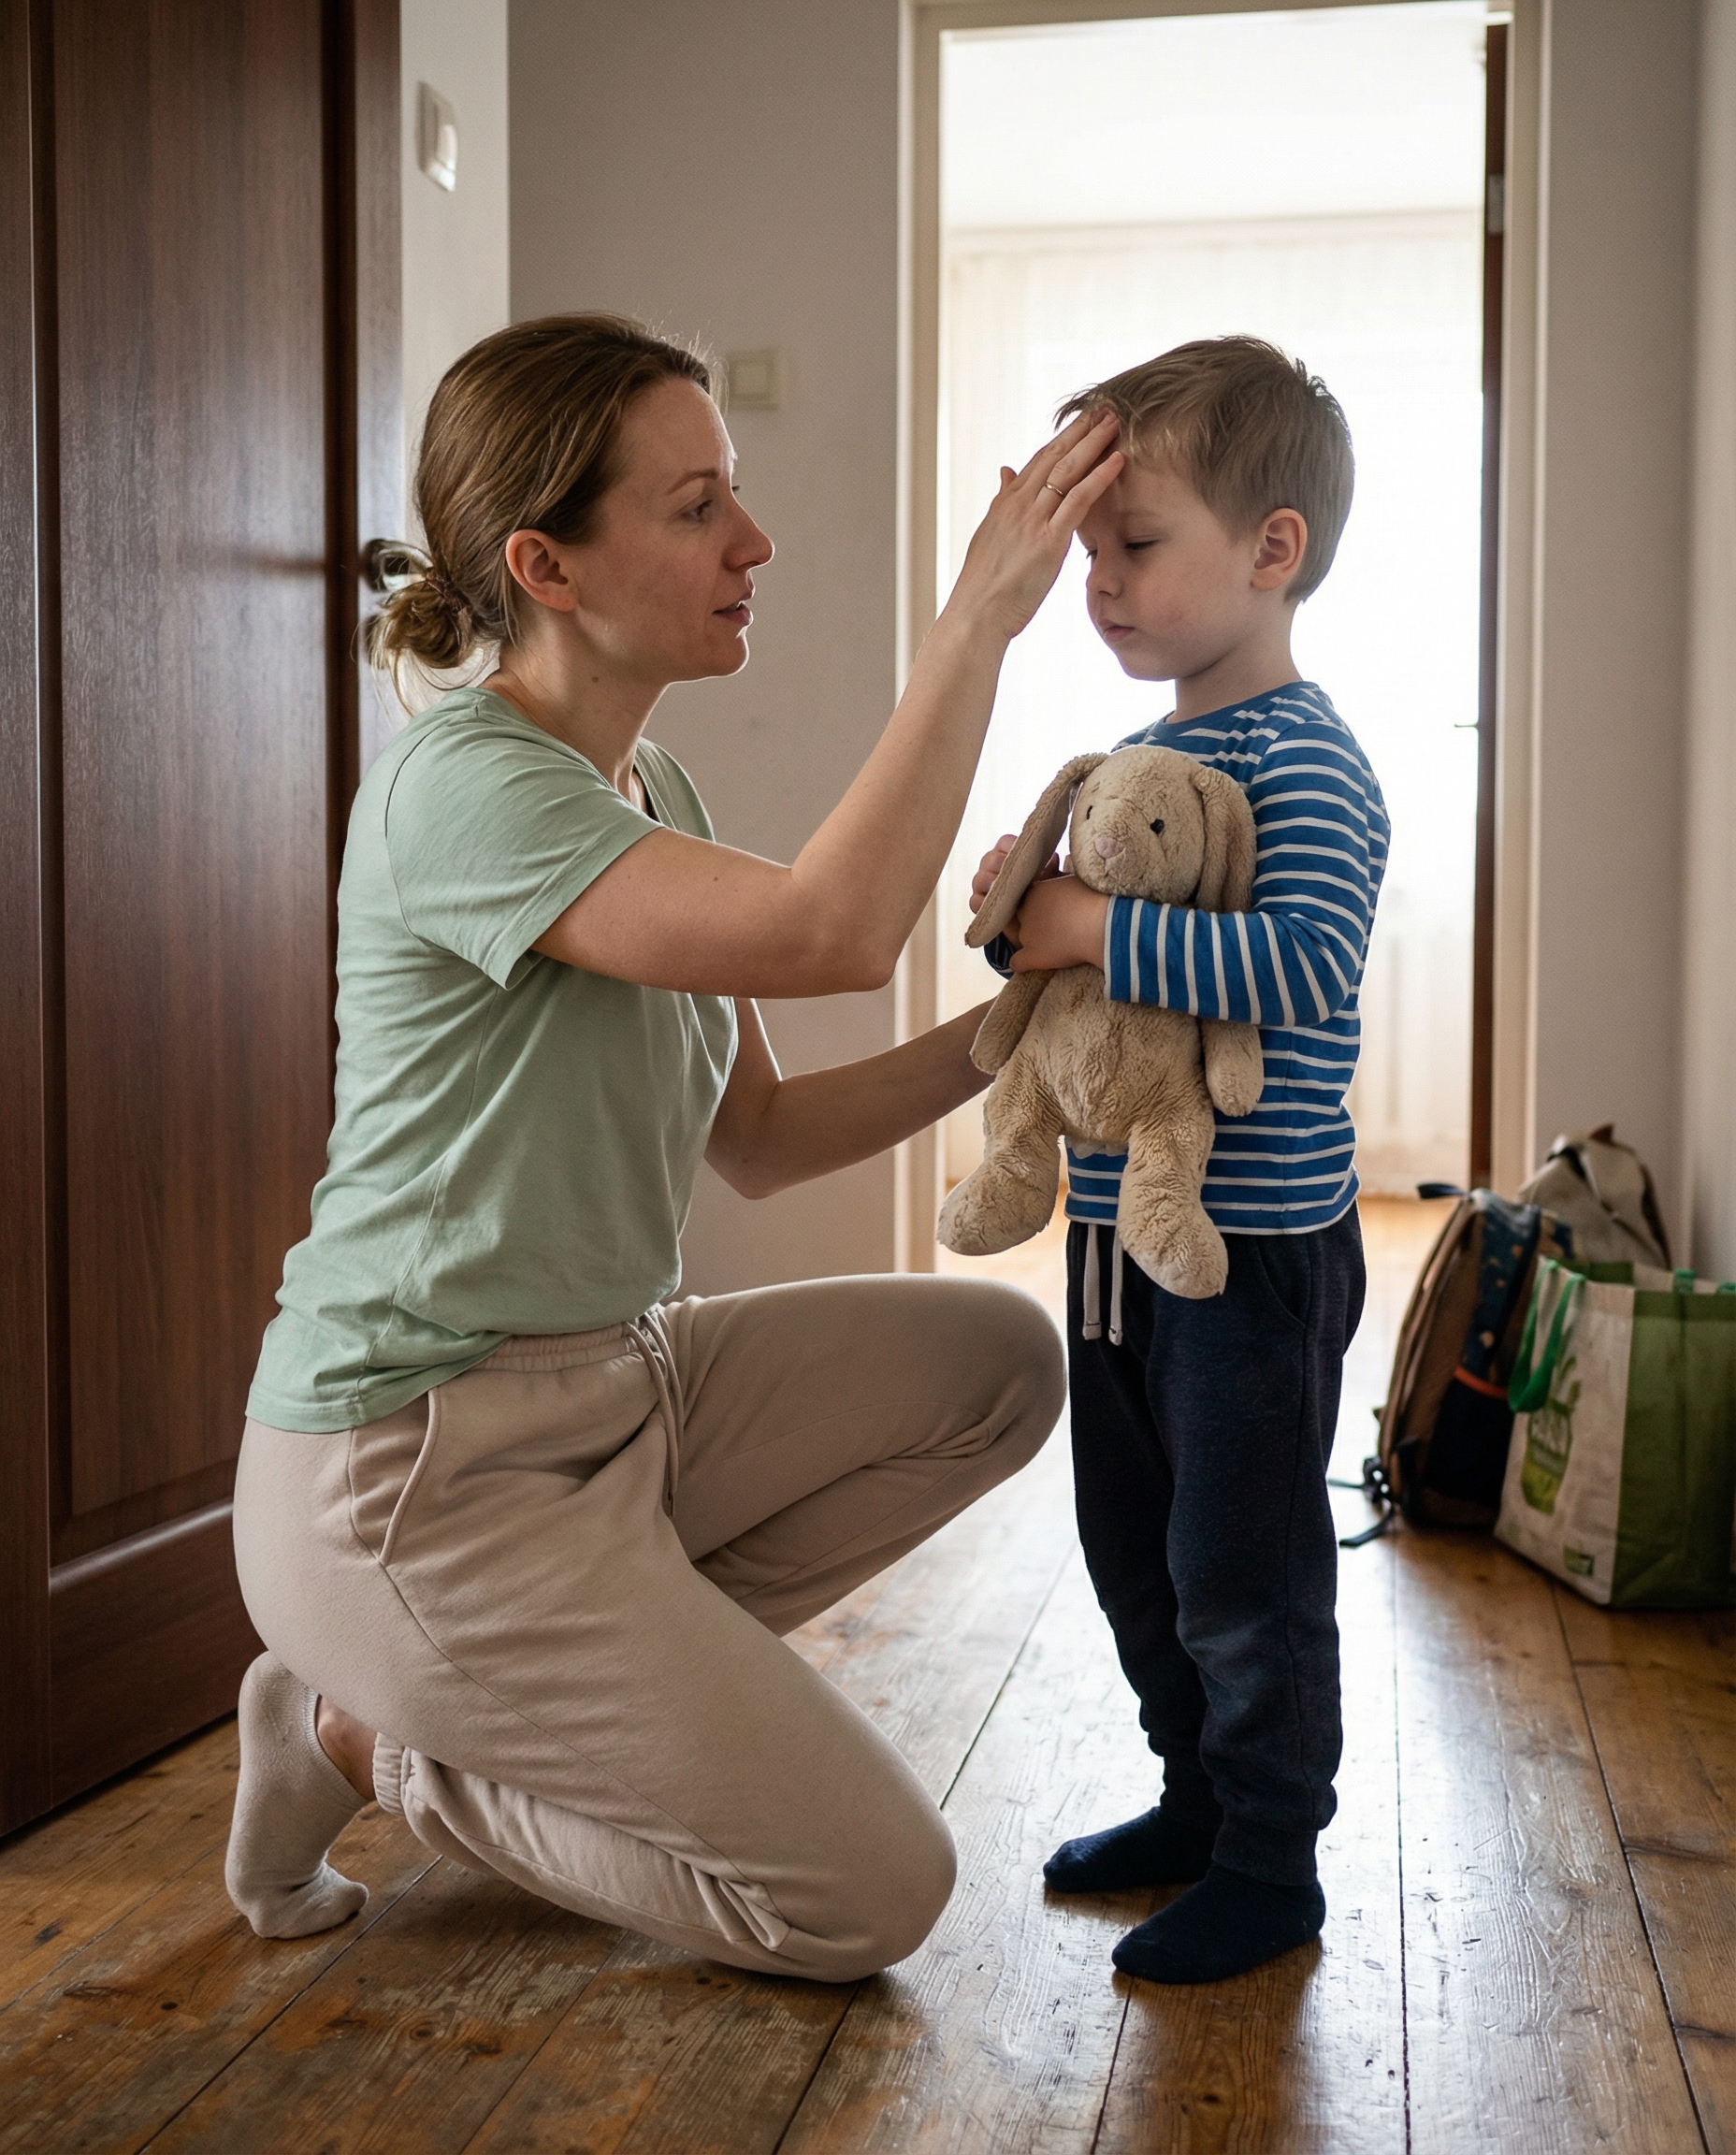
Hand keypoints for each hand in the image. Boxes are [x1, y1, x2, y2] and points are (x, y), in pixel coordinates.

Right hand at [947, 414, 1122, 641]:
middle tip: (1105, 409)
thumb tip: (1005, 470)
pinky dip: (1099, 478)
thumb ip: (1001, 501)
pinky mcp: (1048, 540)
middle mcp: (1018, 505)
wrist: (976, 614)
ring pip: (1067, 471)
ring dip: (1094, 443)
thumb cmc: (984, 586)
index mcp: (1005, 504)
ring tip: (1115, 422)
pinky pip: (1077, 501)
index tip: (1082, 421)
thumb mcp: (989, 535)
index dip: (1062, 439)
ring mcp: (1033, 520)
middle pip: (1054, 456)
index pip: (1038, 461)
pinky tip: (1117, 461)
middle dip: (1081, 430)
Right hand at [969, 838, 1059, 917]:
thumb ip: (1050, 869)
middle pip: (990, 859)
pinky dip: (985, 904)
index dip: (1014, 850)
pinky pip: (975, 900)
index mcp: (1008, 851)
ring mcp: (981, 882)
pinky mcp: (978, 902)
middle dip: (1005, 869)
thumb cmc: (1040, 893)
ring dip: (995, 886)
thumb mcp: (1049, 880)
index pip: (1005, 842)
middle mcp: (991, 864)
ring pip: (980, 879)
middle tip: (1020, 878)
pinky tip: (999, 907)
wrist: (1033, 921)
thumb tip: (1053, 858)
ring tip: (1009, 892)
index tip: (1026, 860)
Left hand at [1007, 872, 1110, 972]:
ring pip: (1022, 937)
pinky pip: (1018, 962)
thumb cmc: (1096, 899)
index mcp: (1037, 890)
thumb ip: (1060, 881)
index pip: (1032, 897)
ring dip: (1033, 940)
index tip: (1059, 907)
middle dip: (1037, 919)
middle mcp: (1027, 911)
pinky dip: (1022, 963)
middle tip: (1058, 925)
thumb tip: (1053, 874)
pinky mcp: (1034, 955)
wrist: (1101, 923)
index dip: (1044, 903)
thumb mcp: (1075, 880)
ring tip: (1055, 944)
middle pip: (1024, 915)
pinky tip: (1029, 964)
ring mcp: (1027, 934)